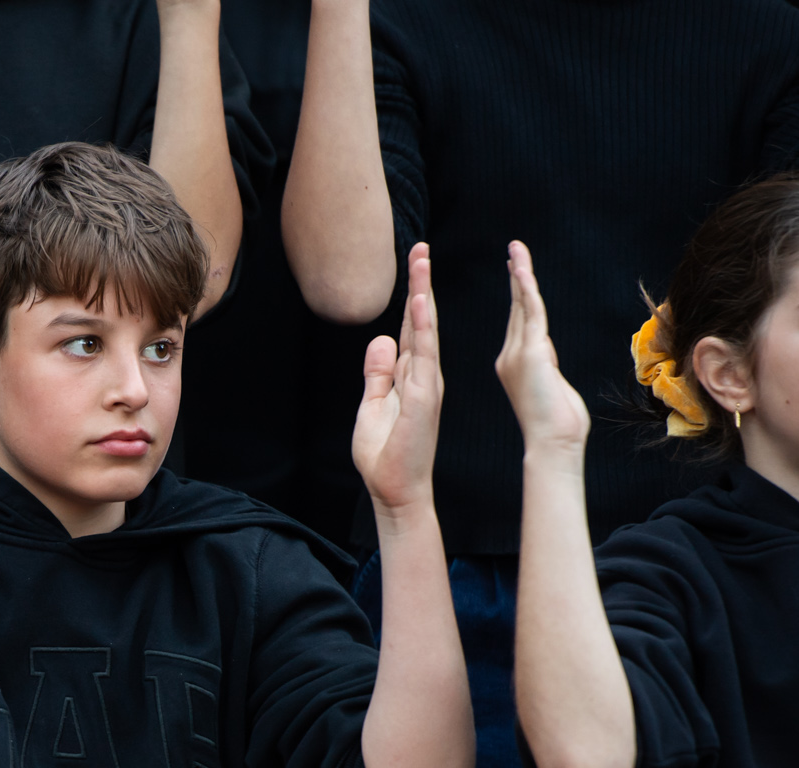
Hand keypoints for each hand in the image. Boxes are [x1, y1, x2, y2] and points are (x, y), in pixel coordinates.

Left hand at [351, 244, 443, 516]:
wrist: (395, 489)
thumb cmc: (385, 453)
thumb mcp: (373, 404)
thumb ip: (378, 373)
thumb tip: (380, 339)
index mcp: (411, 376)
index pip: (412, 328)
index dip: (412, 295)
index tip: (414, 264)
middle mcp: (423, 375)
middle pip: (421, 320)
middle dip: (421, 282)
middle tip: (421, 247)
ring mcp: (426, 384)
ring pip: (425, 330)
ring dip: (423, 294)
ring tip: (421, 260)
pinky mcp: (423, 397)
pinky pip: (424, 355)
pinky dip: (422, 328)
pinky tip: (420, 303)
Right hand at [494, 241, 589, 457]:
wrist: (553, 442)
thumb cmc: (558, 425)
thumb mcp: (553, 388)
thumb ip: (548, 368)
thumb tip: (548, 356)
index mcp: (514, 365)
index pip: (518, 323)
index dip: (518, 297)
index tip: (518, 275)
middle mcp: (510, 356)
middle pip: (515, 309)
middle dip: (515, 278)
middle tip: (514, 252)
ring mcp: (517, 354)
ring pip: (520, 305)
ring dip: (519, 273)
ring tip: (516, 249)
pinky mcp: (530, 352)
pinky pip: (529, 312)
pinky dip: (526, 287)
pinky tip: (523, 269)